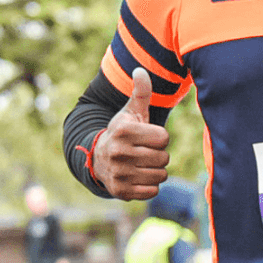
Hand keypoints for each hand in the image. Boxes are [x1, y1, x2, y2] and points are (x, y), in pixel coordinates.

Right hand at [92, 68, 170, 199]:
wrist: (98, 159)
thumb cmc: (123, 133)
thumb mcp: (130, 112)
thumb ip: (140, 92)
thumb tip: (140, 70)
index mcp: (123, 131)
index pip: (164, 138)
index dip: (159, 138)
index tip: (146, 137)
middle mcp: (118, 152)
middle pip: (164, 158)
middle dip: (158, 155)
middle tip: (143, 152)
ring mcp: (119, 174)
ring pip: (160, 175)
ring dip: (155, 170)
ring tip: (140, 163)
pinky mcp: (121, 192)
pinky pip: (153, 191)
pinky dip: (149, 186)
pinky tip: (136, 177)